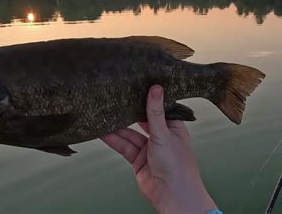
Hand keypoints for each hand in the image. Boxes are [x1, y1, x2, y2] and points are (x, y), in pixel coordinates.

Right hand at [101, 85, 216, 213]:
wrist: (172, 195)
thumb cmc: (178, 166)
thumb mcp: (164, 134)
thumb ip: (155, 112)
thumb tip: (156, 88)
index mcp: (173, 128)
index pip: (158, 109)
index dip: (146, 99)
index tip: (134, 87)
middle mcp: (161, 137)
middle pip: (141, 121)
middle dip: (128, 113)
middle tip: (114, 100)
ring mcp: (149, 149)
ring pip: (130, 134)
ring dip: (117, 127)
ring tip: (103, 115)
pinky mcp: (138, 160)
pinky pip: (124, 146)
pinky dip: (113, 140)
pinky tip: (103, 132)